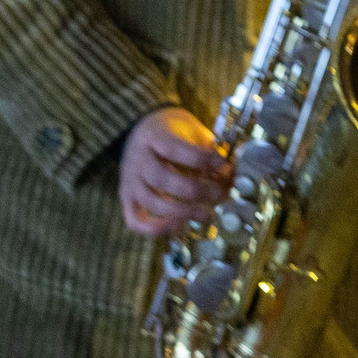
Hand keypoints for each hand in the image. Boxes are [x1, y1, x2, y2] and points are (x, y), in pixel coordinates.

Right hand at [119, 106, 230, 236]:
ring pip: (150, 201)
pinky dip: (154, 229)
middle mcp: (136, 159)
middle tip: (218, 193)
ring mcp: (129, 180)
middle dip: (194, 190)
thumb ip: (207, 149)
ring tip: (207, 215)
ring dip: (181, 212)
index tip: (223, 164)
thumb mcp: (189, 128)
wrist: (139, 132)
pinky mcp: (127, 198)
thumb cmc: (171, 131)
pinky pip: (133, 220)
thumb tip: (230, 175)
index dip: (199, 158)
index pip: (172, 148)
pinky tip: (178, 227)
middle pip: (161, 178)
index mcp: (151, 136)